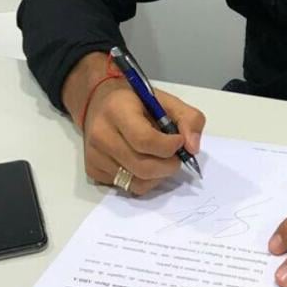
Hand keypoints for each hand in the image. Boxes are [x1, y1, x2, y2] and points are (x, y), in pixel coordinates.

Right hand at [82, 82, 204, 196]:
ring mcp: (94, 155)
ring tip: (161, 161)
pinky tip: (143, 163)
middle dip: (168, 166)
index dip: (169, 146)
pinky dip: (143, 180)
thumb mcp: (166, 100)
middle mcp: (101, 134)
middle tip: (176, 158)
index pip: (145, 140)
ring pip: (136, 182)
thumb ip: (189, 119)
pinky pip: (126, 187)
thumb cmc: (136, 101)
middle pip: (142, 167)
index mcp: (118, 110)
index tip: (179, 141)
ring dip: (158, 176)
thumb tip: (193, 148)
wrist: (100, 103)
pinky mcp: (93, 170)